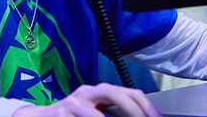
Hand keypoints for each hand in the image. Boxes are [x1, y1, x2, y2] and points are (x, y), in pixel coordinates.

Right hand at [12, 83, 160, 116]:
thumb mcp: (96, 113)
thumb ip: (115, 113)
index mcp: (101, 92)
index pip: (131, 93)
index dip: (147, 107)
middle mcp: (88, 93)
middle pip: (114, 93)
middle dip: (133, 110)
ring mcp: (72, 103)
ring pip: (96, 114)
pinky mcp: (59, 114)